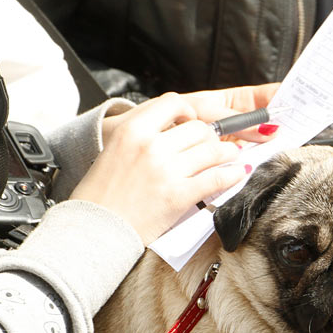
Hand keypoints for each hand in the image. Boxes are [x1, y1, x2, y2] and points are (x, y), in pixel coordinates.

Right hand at [70, 87, 277, 244]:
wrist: (94, 229)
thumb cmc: (101, 194)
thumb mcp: (114, 150)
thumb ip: (142, 136)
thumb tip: (176, 129)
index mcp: (132, 130)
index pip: (172, 103)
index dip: (188, 110)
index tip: (193, 119)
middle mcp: (151, 145)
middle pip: (198, 128)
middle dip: (212, 135)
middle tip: (216, 144)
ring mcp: (167, 170)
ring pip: (213, 150)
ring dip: (228, 153)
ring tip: (231, 156)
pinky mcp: (179, 195)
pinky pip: (217, 178)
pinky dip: (232, 175)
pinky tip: (237, 173)